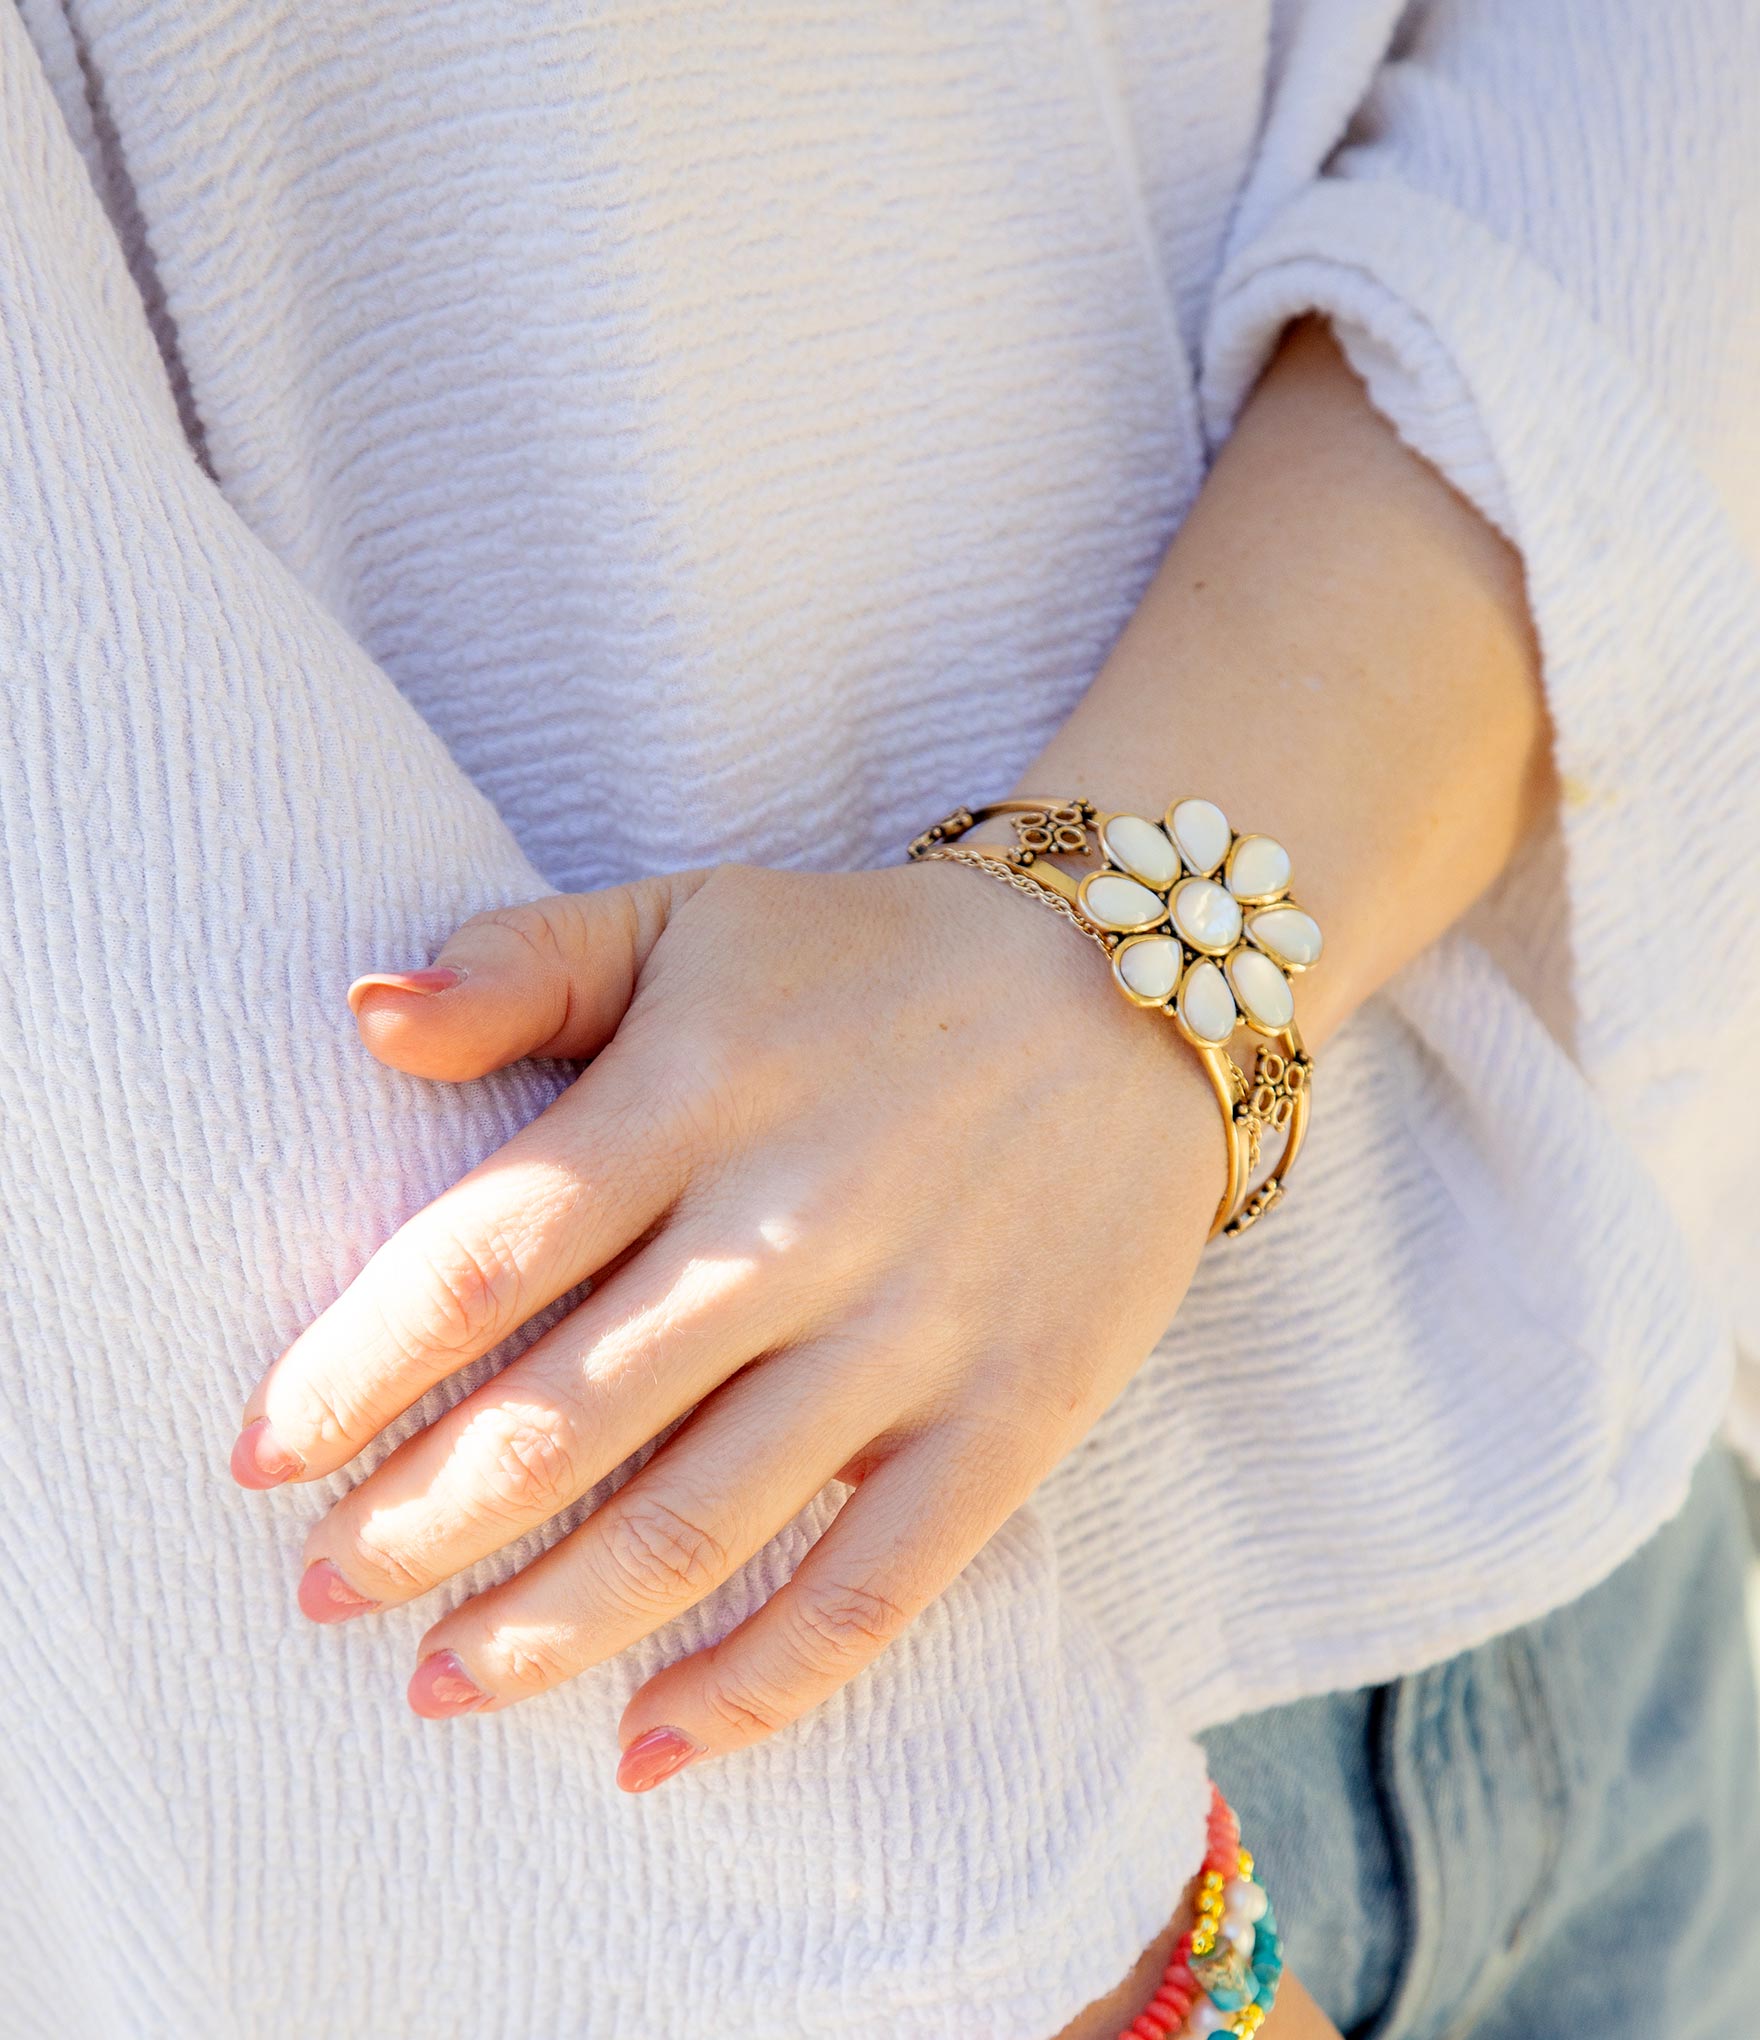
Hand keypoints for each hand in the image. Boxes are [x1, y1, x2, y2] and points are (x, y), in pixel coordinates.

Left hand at [231, 858, 1223, 1783]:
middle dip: (412, 1528)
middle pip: (560, 1418)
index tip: (259, 1453)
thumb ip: (527, 963)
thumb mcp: (696, 918)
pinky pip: (874, 1588)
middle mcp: (793, 1223)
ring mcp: (912, 1330)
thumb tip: (362, 1019)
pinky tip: (648, 1746)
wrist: (1140, 993)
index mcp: (698, 1092)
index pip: (481, 1258)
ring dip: (542, 1630)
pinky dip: (756, 1687)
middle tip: (319, 1590)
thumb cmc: (876, 964)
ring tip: (438, 1684)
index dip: (349, 1370)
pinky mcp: (1012, 1414)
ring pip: (696, 1524)